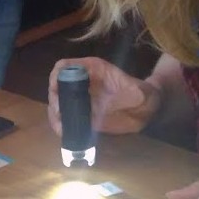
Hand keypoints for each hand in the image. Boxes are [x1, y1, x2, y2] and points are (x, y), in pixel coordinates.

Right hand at [47, 57, 161, 136]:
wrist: (144, 110)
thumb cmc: (142, 95)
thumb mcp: (138, 92)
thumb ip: (129, 93)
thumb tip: (114, 101)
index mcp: (91, 70)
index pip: (65, 67)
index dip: (57, 76)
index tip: (56, 89)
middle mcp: (81, 82)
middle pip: (57, 86)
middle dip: (54, 99)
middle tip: (59, 113)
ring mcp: (79, 98)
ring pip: (57, 102)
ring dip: (55, 114)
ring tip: (61, 127)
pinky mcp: (81, 113)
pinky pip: (64, 116)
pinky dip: (60, 124)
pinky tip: (64, 132)